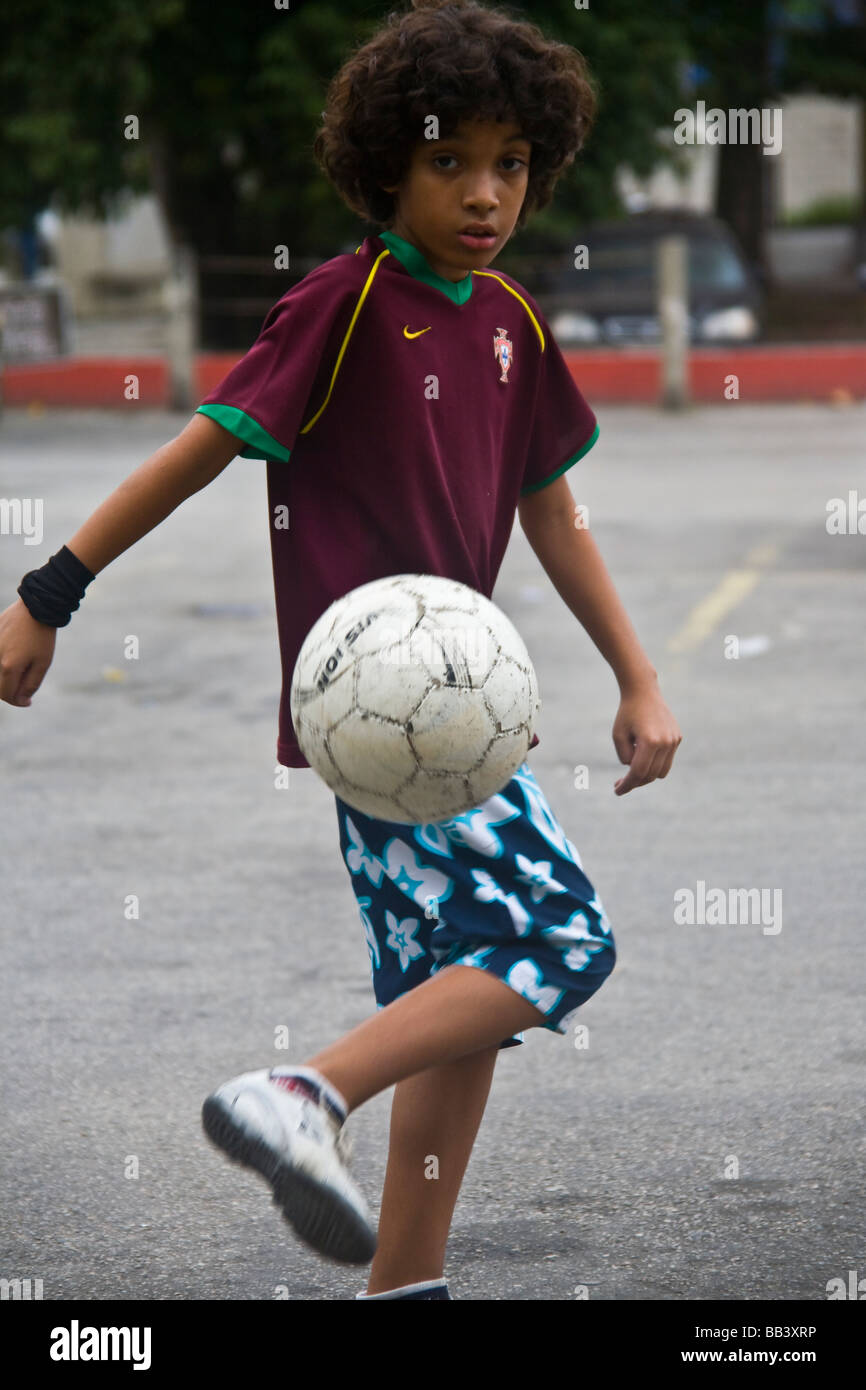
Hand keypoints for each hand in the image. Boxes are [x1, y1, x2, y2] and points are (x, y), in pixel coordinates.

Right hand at [0, 598, 57, 705]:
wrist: (35, 607)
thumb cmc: (42, 636)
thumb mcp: (42, 663)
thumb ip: (31, 684)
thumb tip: (22, 700)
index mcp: (8, 667)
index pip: (6, 694)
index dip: (17, 702)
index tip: (28, 701)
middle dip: (11, 690)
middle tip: (26, 687)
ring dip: (6, 676)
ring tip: (22, 667)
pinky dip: (3, 662)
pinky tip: (16, 653)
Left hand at [611, 677, 681, 794]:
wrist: (643, 691)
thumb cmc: (627, 713)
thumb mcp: (618, 736)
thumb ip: (625, 757)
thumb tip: (634, 771)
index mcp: (650, 741)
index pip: (639, 772)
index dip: (627, 785)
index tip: (617, 791)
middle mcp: (666, 742)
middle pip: (650, 774)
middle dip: (635, 782)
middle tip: (619, 783)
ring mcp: (674, 740)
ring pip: (661, 771)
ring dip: (646, 774)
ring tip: (631, 771)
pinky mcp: (677, 737)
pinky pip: (666, 760)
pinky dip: (654, 763)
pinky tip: (642, 756)